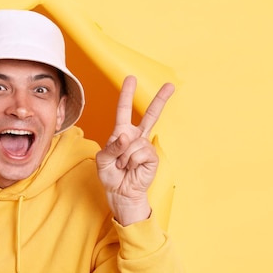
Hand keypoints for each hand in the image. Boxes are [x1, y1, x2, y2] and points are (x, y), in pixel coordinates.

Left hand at [96, 76, 174, 225]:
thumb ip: (112, 146)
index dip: (126, 95)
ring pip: (133, 143)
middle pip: (150, 115)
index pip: (124, 110)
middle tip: (170, 85)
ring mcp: (145, 146)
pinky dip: (131, 162)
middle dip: (160, 100)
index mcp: (121, 133)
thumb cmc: (110, 175)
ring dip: (123, 157)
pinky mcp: (152, 157)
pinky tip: (131, 168)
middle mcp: (136, 137)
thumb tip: (127, 137)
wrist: (120, 192)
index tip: (131, 79)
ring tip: (123, 166)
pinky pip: (139, 153)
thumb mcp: (103, 159)